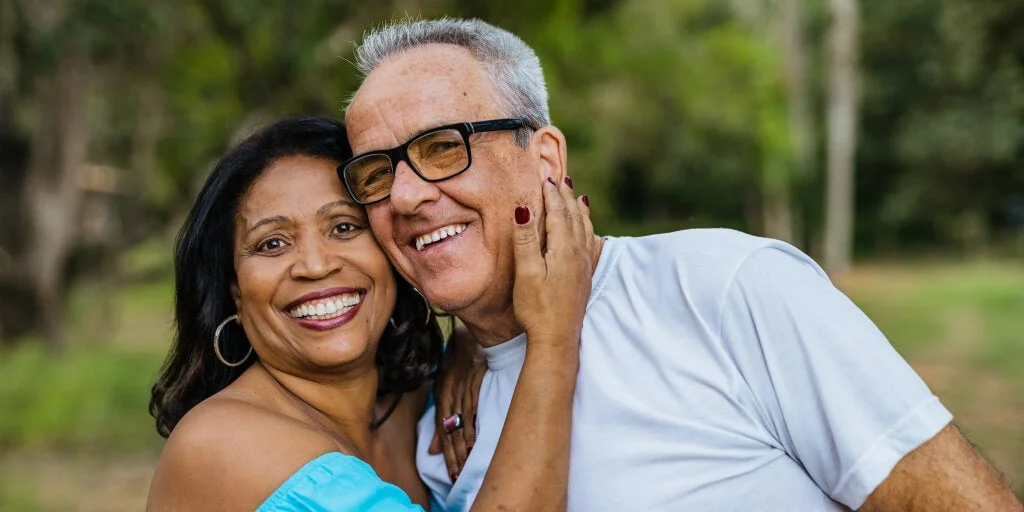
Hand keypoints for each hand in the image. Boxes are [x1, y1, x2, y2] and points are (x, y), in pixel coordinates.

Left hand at [430, 325, 486, 480]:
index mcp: (441, 396)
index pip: (442, 431)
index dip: (447, 454)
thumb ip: (442, 420)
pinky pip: (473, 405)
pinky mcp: (476, 377)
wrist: (470, 333)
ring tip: (465, 466)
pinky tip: (474, 441)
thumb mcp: (446, 389)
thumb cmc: (458, 363)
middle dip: (454, 456)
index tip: (451, 475)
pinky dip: (473, 424)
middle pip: (450, 430)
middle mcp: (449, 393)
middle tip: (458, 478)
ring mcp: (462, 385)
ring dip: (463, 446)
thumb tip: (433, 449)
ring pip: (461, 421)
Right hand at [512, 178, 595, 347]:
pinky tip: (591, 233)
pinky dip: (589, 231)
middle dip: (566, 196)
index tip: (545, 176)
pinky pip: (590, 245)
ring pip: (585, 229)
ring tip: (577, 196)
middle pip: (574, 216)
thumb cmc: (537, 308)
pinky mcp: (584, 277)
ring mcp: (583, 266)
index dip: (551, 193)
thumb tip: (524, 208)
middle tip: (560, 178)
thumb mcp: (527, 272)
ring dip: (579, 210)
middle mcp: (578, 254)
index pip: (558, 212)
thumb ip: (526, 239)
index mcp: (563, 249)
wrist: (557, 339)